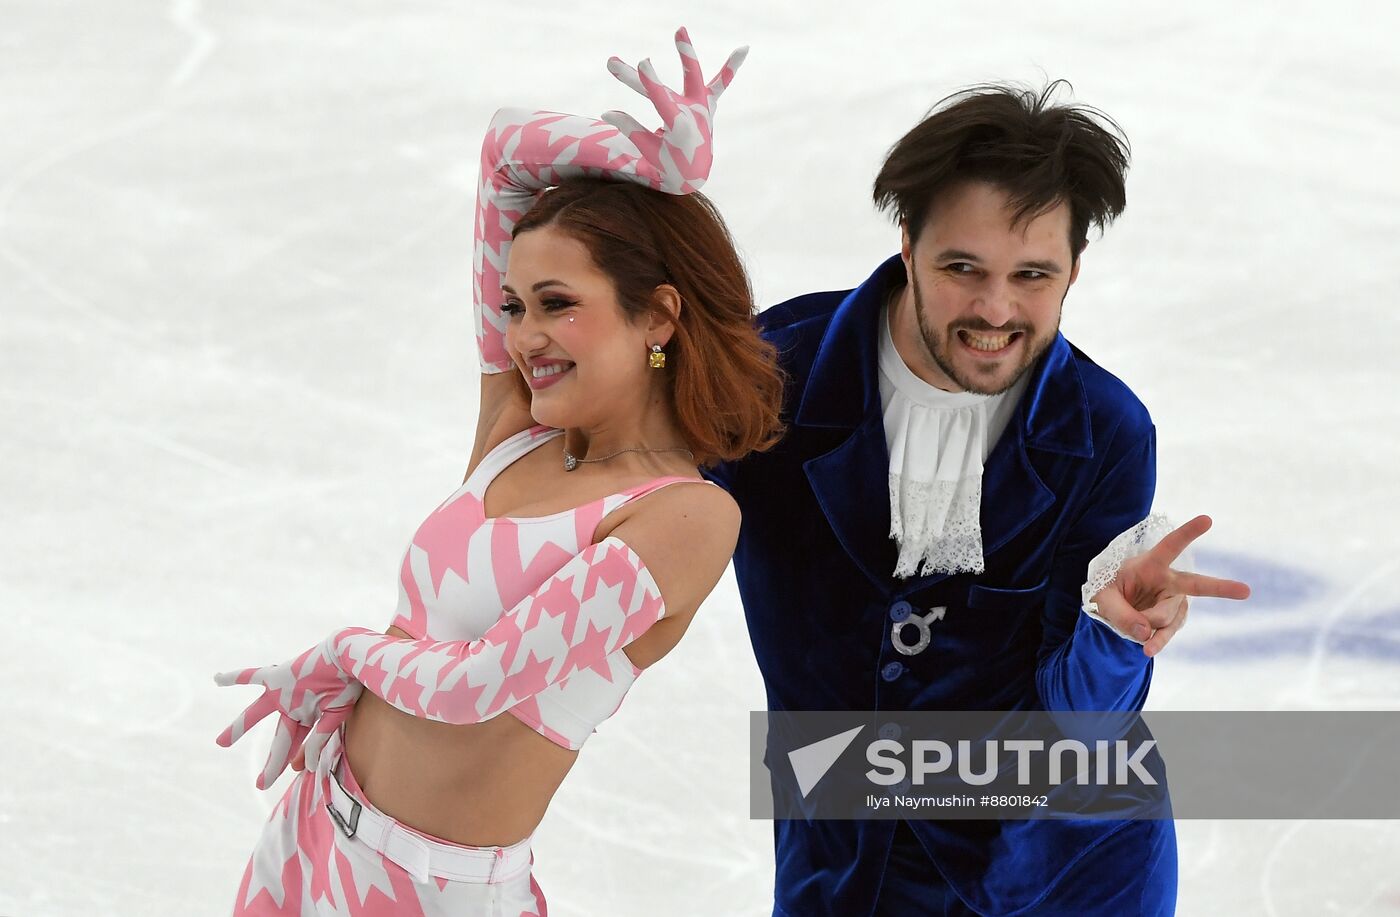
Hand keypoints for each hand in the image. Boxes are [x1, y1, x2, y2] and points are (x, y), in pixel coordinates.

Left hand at [214, 638, 361, 788]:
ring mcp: (283, 693)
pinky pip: (252, 676)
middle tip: (260, 784)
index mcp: (309, 715)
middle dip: (273, 763)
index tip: (297, 773)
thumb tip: (306, 767)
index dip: (297, 760)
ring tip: (220, 743)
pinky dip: (235, 677)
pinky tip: (217, 679)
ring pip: (256, 714)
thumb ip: (318, 740)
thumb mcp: (334, 716)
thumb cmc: (348, 683)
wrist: (349, 655)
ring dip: (239, 728)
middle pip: (280, 740)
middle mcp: (293, 706)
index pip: (298, 745)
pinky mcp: (278, 676)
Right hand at [602, 27, 746, 192]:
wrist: (694, 173)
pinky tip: (744, 49)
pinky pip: (720, 84)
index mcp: (680, 128)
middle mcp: (694, 114)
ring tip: (680, 28)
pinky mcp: (708, 103)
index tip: (643, 63)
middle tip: (650, 53)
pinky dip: (731, 67)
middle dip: (668, 67)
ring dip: (687, 54)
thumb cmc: (668, 163)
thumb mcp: (648, 150)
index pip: (663, 100)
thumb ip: (630, 129)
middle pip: (673, 87)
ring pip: (695, 77)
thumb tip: (606, 113)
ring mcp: (702, 106)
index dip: (653, 83)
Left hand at [1089, 515, 1250, 656]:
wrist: (1112, 607)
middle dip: (1221, 588)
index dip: (1188, 533)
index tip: (1207, 519)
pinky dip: (1157, 641)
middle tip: (1246, 591)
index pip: (1171, 546)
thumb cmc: (1107, 591)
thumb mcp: (1103, 598)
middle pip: (1195, 585)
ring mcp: (1174, 601)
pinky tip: (1149, 649)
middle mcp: (1168, 581)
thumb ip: (1121, 613)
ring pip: (1166, 616)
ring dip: (1145, 622)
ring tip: (1129, 618)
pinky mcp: (1172, 620)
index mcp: (1150, 563)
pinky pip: (1166, 632)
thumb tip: (1145, 632)